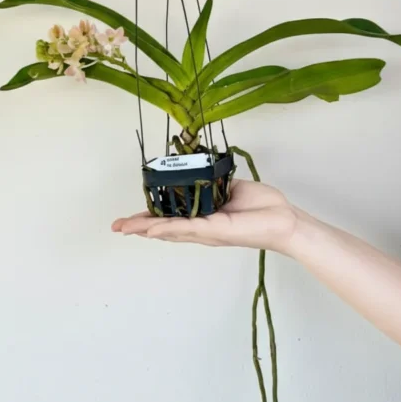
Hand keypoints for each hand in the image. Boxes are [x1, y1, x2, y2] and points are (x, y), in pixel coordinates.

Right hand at [112, 179, 297, 252]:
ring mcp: (206, 231)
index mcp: (203, 217)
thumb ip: (212, 184)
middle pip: (163, 227)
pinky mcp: (215, 230)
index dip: (150, 217)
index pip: (171, 217)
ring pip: (170, 229)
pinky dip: (168, 228)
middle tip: (117, 226)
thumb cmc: (262, 207)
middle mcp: (201, 227)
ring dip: (146, 228)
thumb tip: (199, 170)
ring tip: (126, 228)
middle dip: (139, 227)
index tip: (130, 218)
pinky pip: (187, 228)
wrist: (283, 220)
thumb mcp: (231, 189)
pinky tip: (152, 228)